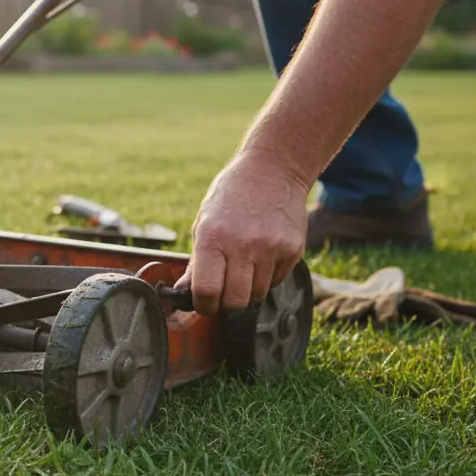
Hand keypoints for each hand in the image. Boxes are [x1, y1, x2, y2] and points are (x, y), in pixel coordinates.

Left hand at [176, 153, 311, 315]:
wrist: (273, 171)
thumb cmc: (231, 197)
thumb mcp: (204, 222)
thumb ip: (196, 262)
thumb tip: (183, 294)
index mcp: (213, 238)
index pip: (207, 291)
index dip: (203, 305)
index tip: (203, 303)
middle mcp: (243, 245)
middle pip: (234, 301)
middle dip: (225, 304)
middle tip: (222, 294)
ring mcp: (271, 248)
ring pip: (256, 295)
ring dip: (247, 291)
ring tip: (242, 269)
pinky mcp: (292, 250)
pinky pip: (276, 282)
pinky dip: (266, 279)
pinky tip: (261, 257)